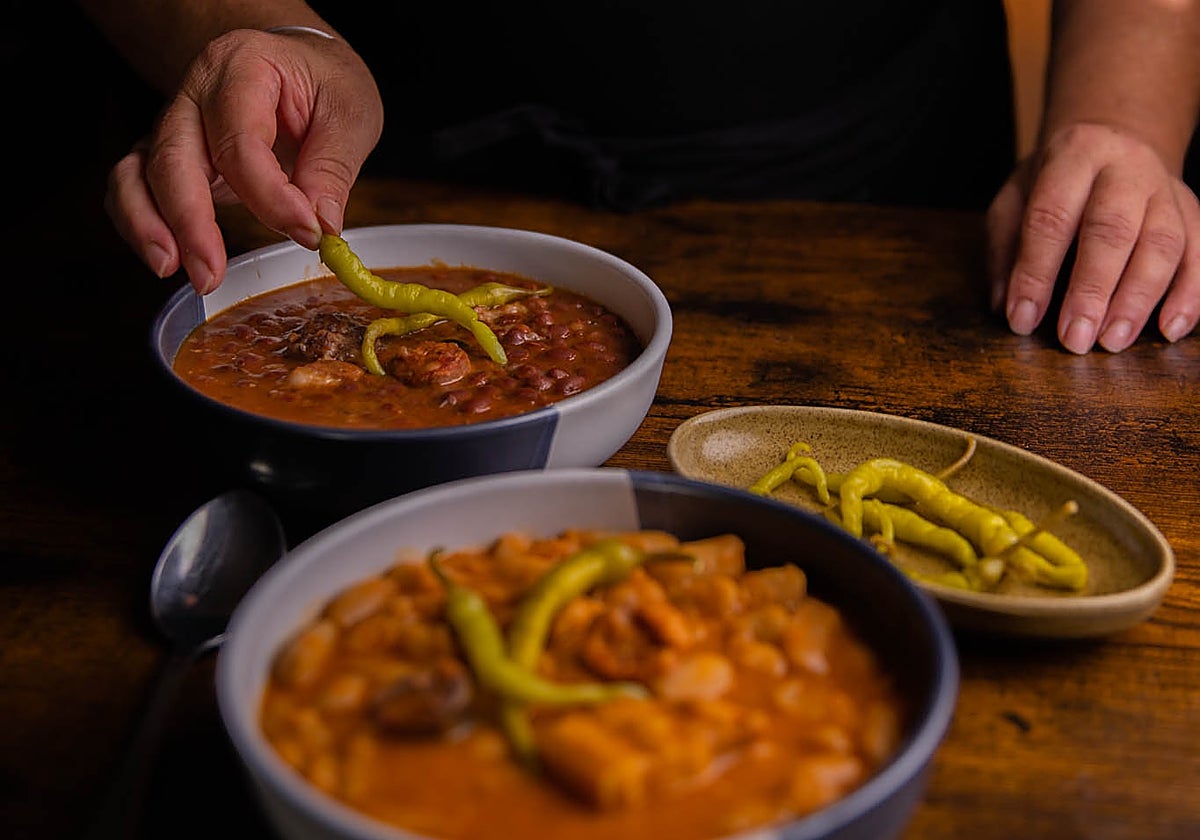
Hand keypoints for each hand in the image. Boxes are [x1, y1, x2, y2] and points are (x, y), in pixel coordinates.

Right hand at [104, 28, 382, 293]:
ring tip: (174, 270)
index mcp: (243, 67)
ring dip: (149, 226)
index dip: (271, 195)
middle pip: (174, 157)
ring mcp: (174, 123)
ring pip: (138, 172)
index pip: (241, 141)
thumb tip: (322, 224)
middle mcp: (195, 92)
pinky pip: (133, 187)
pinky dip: (140, 223)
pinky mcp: (168, 154)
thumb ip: (334, 167)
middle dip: (190, 222)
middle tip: (211, 274)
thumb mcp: (351, 111)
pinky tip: (166, 258)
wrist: (296, 63)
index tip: (307, 232)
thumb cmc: (322, 82)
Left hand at [987, 121, 1199, 352]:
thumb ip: (1006, 249)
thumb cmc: (1055, 182)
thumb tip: (1006, 306)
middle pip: (1114, 229)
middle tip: (1074, 339)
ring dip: (1138, 299)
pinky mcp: (1193, 212)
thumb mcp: (1015, 199)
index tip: (1023, 319)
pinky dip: (1189, 295)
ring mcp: (1167, 189)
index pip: (1052, 217)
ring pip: (1163, 243)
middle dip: (1092, 290)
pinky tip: (1169, 330)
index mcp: (1073, 156)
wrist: (1117, 139)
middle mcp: (1126, 167)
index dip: (1036, 272)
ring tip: (1112, 341)